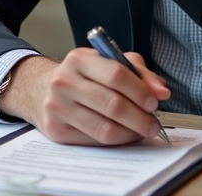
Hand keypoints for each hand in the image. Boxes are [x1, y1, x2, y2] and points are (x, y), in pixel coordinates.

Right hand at [0, 50, 171, 145]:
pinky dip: (116, 141)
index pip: (115, 74)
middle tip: (153, 123)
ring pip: (105, 128)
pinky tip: (123, 135)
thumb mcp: (106, 62)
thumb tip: (161, 91)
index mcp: (79, 59)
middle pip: (112, 105)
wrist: (40, 90)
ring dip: (131, 133)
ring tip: (141, 130)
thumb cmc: (81, 76)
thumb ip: (137, 72)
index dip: (140, 90)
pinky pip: (94, 141)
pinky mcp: (56, 130)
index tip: (155, 101)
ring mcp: (57, 107)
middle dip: (140, 117)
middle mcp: (64, 82)